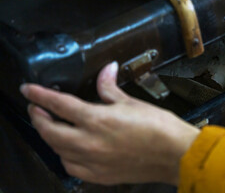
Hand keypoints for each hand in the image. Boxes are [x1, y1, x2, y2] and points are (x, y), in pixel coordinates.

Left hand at [20, 62, 199, 185]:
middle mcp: (89, 142)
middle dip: (38, 116)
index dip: (39, 95)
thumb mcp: (131, 102)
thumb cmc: (158, 128)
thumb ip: (110, 88)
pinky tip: (69, 150)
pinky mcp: (99, 175)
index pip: (58, 104)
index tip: (28, 90)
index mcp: (97, 120)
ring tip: (51, 126)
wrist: (174, 155)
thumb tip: (107, 70)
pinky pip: (71, 167)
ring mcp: (93, 161)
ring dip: (49, 136)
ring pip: (57, 150)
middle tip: (36, 107)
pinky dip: (64, 156)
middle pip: (49, 130)